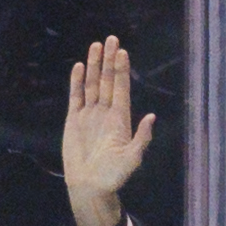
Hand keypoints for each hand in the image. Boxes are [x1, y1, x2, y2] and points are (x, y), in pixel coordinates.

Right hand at [62, 35, 154, 225]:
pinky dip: (77, 81)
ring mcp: (89, 114)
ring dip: (94, 66)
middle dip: (109, 60)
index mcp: (120, 119)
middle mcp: (105, 112)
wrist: (89, 186)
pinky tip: (80, 66)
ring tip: (96, 46)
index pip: (121, 88)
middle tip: (111, 39)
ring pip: (92, 84)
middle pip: (107, 81)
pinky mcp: (74, 120)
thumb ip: (141, 138)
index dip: (122, 70)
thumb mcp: (131, 159)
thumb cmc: (113, 176)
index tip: (122, 51)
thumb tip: (151, 117)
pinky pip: (76, 96)